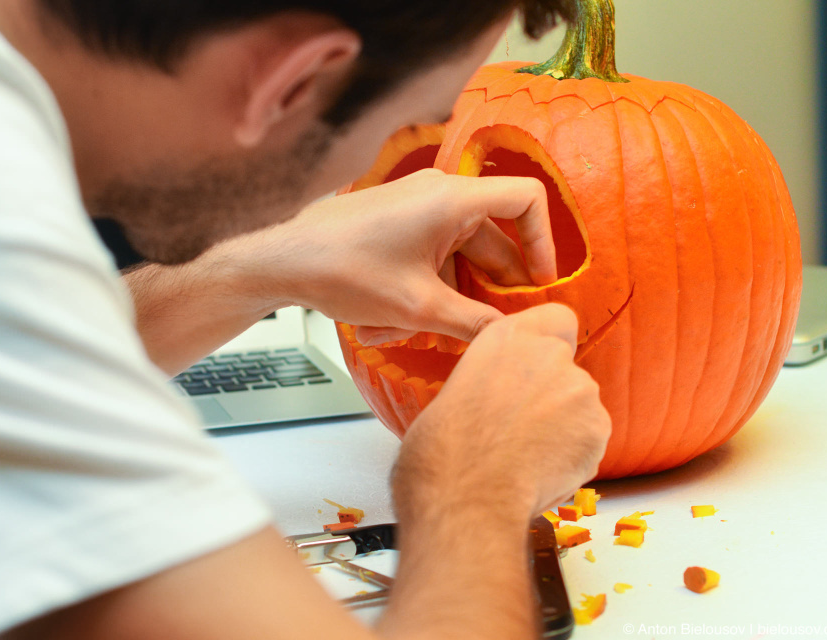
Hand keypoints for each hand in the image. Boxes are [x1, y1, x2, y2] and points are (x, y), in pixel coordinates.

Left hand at [271, 169, 556, 344]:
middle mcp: (438, 194)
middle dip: (487, 289)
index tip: (540, 283)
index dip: (544, 240)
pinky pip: (430, 255)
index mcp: (453, 199)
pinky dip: (422, 289)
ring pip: (456, 256)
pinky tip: (389, 326)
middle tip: (488, 327)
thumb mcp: (418, 308)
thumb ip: (476, 324)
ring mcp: (415, 207)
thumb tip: (516, 336)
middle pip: (492, 240)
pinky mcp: (396, 223)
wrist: (282, 262)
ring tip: (415, 335)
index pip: (526, 198)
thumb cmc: (344, 272)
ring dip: (446, 298)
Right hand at [392, 304, 611, 522]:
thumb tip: (495, 398)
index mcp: (509, 336)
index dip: (553, 342)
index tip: (538, 365)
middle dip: (552, 396)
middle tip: (520, 428)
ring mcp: (579, 391)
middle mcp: (550, 354)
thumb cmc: (443, 449)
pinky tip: (541, 471)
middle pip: (567, 370)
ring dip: (564, 427)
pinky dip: (574, 456)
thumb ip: (492, 380)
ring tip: (526, 456)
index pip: (558, 318)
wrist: (465, 493)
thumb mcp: (456, 388)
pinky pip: (590, 441)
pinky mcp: (598, 429)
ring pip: (580, 407)